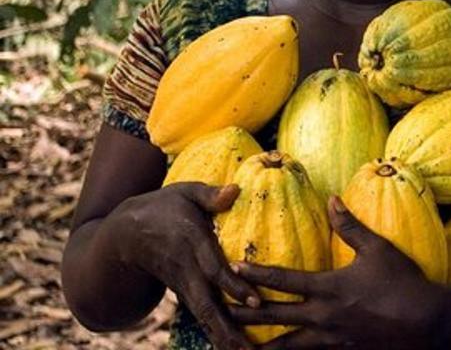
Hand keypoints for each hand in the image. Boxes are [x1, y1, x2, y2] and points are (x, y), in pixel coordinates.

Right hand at [106, 182, 259, 349]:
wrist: (122, 235)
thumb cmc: (162, 207)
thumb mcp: (184, 192)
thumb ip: (210, 194)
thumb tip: (235, 189)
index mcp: (190, 243)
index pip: (213, 269)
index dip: (233, 285)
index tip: (255, 302)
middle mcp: (186, 269)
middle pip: (207, 303)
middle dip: (227, 327)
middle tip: (246, 349)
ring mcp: (182, 284)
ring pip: (203, 315)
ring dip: (222, 336)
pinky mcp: (182, 292)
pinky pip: (200, 314)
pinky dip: (214, 332)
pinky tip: (232, 347)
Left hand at [228, 197, 444, 348]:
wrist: (427, 322)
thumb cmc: (403, 282)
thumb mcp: (378, 249)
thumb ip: (351, 226)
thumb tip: (332, 199)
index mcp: (329, 288)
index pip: (284, 280)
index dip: (256, 273)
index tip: (232, 267)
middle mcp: (323, 317)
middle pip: (273, 317)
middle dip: (244, 313)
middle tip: (219, 310)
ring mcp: (331, 340)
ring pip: (285, 347)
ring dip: (259, 346)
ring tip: (236, 346)